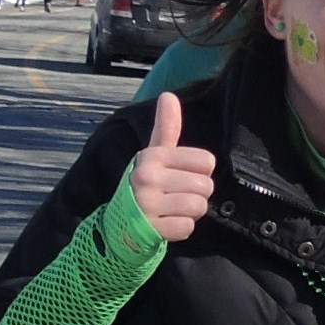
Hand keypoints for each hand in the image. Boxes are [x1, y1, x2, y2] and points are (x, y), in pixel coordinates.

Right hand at [130, 92, 215, 241]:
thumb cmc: (145, 184)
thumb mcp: (154, 155)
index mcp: (153, 157)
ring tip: (172, 210)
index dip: (200, 171)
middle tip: (176, 196)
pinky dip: (182, 228)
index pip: (206, 161)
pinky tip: (166, 223)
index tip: (181, 175)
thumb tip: (168, 95)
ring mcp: (148, 204)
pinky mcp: (151, 229)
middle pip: (206, 185)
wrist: (118, 223)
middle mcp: (148, 177)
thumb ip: (167, 127)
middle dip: (197, 194)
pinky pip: (188, 227)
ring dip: (191, 212)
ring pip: (199, 206)